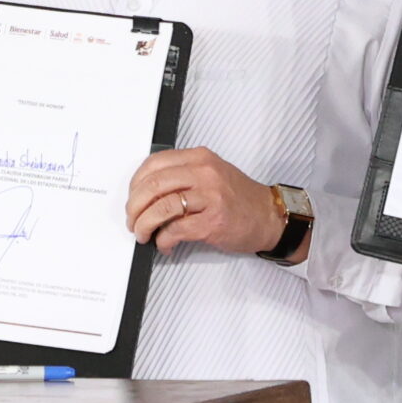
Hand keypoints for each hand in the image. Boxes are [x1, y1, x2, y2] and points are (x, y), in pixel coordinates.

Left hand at [128, 148, 290, 258]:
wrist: (270, 217)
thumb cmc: (239, 198)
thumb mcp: (211, 174)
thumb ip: (182, 176)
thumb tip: (146, 193)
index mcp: (199, 158)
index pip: (154, 164)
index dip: (136, 184)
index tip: (132, 198)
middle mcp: (204, 173)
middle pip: (153, 185)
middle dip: (135, 206)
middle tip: (132, 220)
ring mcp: (210, 197)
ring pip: (161, 207)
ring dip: (144, 225)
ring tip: (143, 234)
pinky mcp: (213, 222)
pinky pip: (176, 230)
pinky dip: (163, 240)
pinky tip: (164, 244)